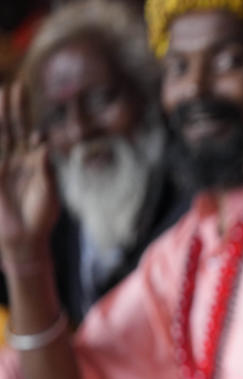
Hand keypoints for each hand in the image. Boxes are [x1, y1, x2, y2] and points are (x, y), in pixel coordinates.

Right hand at [0, 82, 57, 257]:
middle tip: (17, 86)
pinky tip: (0, 123)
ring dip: (2, 115)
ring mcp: (5, 165)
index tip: (40, 105)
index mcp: (36, 162)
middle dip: (16, 108)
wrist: (25, 237)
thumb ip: (45, 169)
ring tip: (2, 94)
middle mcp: (19, 160)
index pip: (34, 134)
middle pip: (16, 128)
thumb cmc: (41, 217)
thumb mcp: (48, 191)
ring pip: (2, 134)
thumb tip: (45, 144)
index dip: (34, 118)